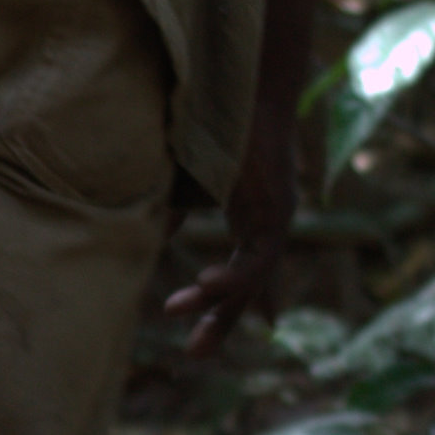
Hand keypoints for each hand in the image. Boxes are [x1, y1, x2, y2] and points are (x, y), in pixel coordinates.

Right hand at [165, 120, 298, 355]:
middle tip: (194, 353)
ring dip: (217, 305)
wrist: (243, 80)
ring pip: (251, 276)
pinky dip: (231, 278)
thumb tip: (158, 233)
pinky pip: (257, 258)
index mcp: (253, 211)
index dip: (245, 296)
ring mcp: (276, 216)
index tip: (248, 326)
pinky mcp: (275, 209)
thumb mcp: (190, 174)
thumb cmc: (218, 118)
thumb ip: (180, 207)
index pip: (249, 264)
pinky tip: (204, 287)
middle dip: (223, 319)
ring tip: (185, 328)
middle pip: (250, 282)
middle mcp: (270, 218)